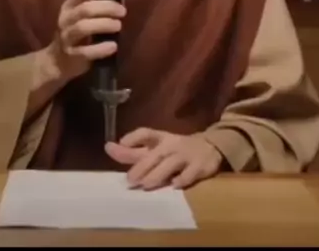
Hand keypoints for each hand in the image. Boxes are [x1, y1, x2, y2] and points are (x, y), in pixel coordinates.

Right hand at [49, 0, 125, 79]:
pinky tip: (113, 46)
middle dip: (106, 7)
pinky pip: (85, 51)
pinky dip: (100, 48)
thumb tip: (121, 0)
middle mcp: (66, 19)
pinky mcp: (71, 55)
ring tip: (118, 26)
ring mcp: (66, 37)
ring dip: (103, 24)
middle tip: (122, 11)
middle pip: (85, 9)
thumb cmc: (77, 34)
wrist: (57, 61)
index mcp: (69, 6)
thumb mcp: (81, 17)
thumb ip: (97, 7)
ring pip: (83, 27)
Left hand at [105, 128, 222, 189]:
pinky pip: (190, 174)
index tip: (121, 143)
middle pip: (156, 154)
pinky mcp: (200, 166)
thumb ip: (134, 150)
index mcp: (161, 137)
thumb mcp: (157, 146)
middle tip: (130, 180)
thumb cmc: (176, 148)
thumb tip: (108, 148)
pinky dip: (183, 179)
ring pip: (171, 164)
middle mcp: (172, 144)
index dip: (134, 137)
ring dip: (158, 174)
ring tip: (146, 185)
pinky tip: (174, 186)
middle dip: (142, 166)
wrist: (210, 146)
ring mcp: (187, 155)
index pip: (146, 133)